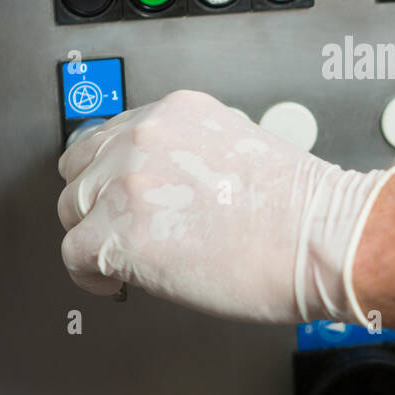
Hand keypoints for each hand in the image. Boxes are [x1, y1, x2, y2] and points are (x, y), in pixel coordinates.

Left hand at [57, 90, 394, 324]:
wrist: (321, 238)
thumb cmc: (303, 208)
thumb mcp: (244, 144)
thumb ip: (195, 151)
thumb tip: (171, 184)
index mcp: (178, 112)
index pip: (113, 134)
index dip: (115, 172)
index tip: (123, 195)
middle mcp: (146, 137)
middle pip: (82, 167)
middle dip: (99, 201)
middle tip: (122, 228)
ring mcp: (129, 183)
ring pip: (73, 209)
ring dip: (96, 235)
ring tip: (126, 258)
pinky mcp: (121, 234)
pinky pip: (75, 255)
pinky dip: (91, 275)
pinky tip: (118, 282)